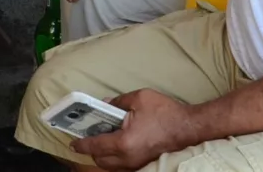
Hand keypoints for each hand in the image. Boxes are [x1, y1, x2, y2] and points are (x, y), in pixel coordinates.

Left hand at [72, 89, 198, 169]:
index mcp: (124, 142)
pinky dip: (115, 157)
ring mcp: (137, 164)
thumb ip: (117, 102)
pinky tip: (117, 143)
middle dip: (91, 150)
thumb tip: (104, 105)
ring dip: (103, 155)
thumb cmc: (166, 112)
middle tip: (87, 136)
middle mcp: (128, 158)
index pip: (95, 146)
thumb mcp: (139, 98)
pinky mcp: (144, 164)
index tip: (73, 142)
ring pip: (111, 165)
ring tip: (102, 138)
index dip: (81, 144)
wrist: (190, 127)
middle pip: (100, 160)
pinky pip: (122, 165)